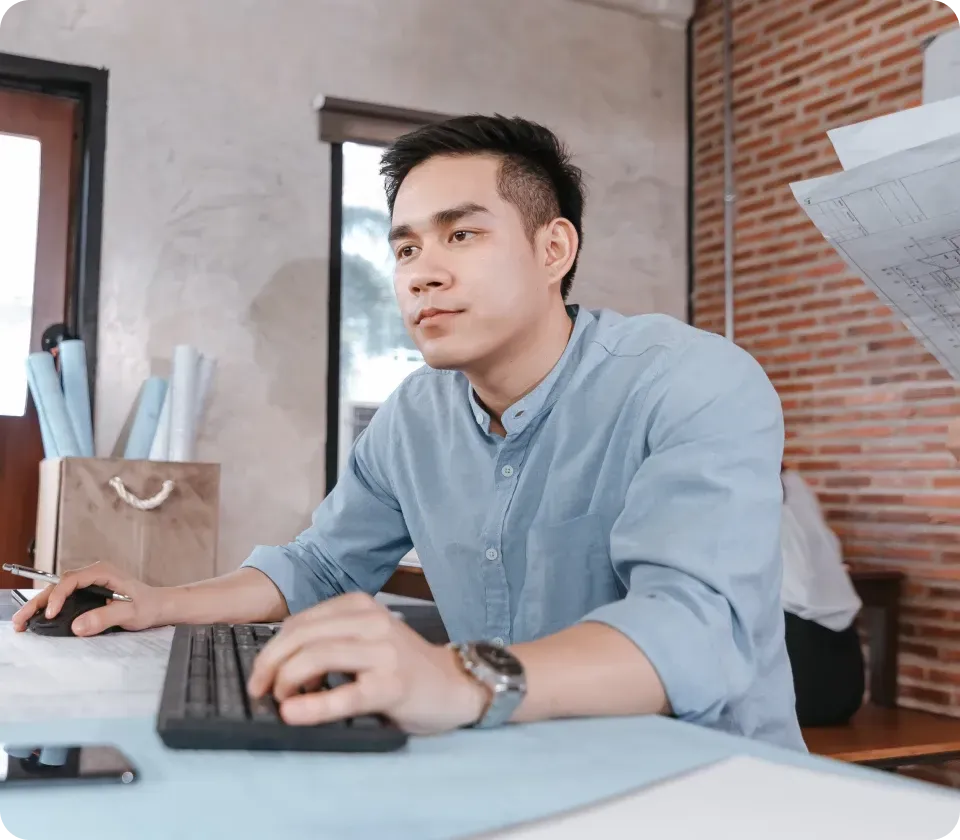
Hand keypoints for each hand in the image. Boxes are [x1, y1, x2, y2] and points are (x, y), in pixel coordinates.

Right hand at [11, 561, 167, 635]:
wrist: (160, 606)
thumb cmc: (149, 606)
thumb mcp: (131, 613)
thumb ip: (105, 617)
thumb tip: (77, 626)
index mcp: (104, 572)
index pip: (72, 580)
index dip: (58, 597)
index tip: (50, 614)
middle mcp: (94, 574)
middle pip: (59, 584)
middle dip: (39, 602)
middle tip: (21, 620)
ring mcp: (90, 583)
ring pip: (58, 591)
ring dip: (40, 605)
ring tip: (22, 622)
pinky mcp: (88, 593)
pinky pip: (65, 597)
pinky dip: (50, 608)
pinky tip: (38, 619)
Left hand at [246, 592, 488, 735]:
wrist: (454, 685)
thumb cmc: (403, 666)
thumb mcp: (365, 640)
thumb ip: (329, 642)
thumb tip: (275, 665)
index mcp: (360, 606)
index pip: (299, 622)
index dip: (270, 650)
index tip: (259, 676)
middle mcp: (372, 621)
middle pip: (301, 636)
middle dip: (269, 665)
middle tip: (260, 691)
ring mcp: (384, 651)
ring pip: (316, 657)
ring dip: (286, 682)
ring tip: (281, 701)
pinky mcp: (393, 685)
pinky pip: (344, 694)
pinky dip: (313, 706)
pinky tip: (293, 713)